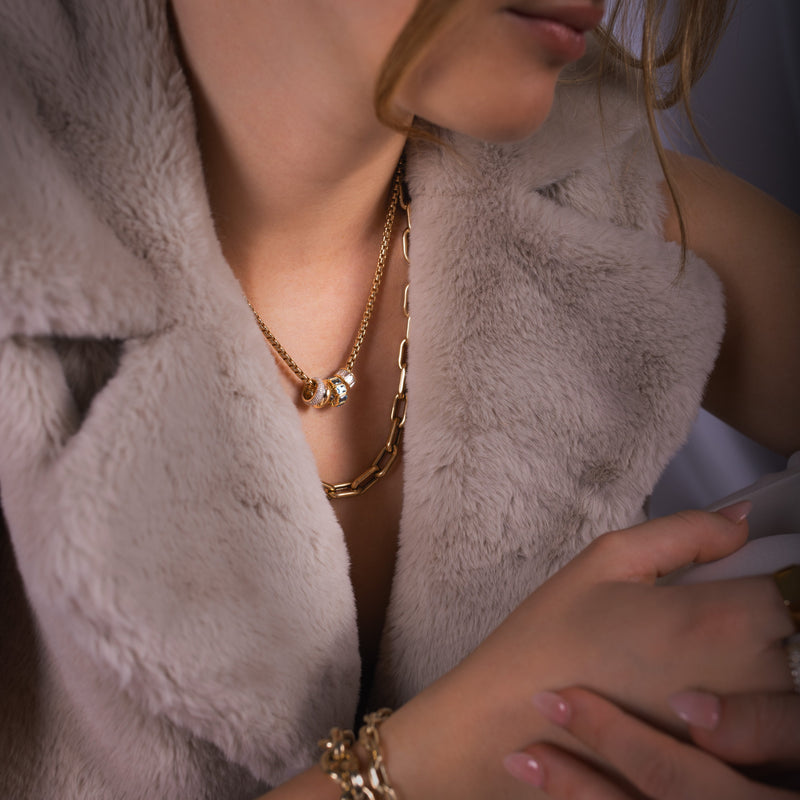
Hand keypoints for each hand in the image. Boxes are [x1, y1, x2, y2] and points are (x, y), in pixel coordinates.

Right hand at [378, 508, 795, 799]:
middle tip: (697, 618)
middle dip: (757, 618)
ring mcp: (740, 736)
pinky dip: (743, 707)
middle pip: (794, 634)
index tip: (727, 578)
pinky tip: (685, 694)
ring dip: (755, 662)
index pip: (789, 582)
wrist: (509, 724)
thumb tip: (743, 519)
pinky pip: (761, 729)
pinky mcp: (722, 768)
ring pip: (783, 683)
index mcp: (717, 620)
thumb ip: (685, 531)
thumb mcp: (605, 561)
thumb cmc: (550, 638)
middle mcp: (746, 682)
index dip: (759, 575)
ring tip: (687, 658)